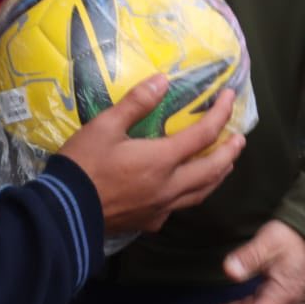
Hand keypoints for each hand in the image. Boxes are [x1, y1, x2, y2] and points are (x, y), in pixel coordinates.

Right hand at [57, 76, 243, 235]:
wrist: (64, 212)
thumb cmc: (83, 164)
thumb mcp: (104, 126)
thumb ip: (136, 103)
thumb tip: (162, 81)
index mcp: (161, 160)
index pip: (202, 135)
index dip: (220, 114)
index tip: (229, 97)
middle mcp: (169, 187)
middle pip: (211, 170)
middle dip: (229, 152)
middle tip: (240, 138)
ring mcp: (160, 208)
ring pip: (200, 193)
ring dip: (217, 175)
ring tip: (225, 164)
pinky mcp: (148, 222)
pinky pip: (179, 207)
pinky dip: (191, 194)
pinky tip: (185, 191)